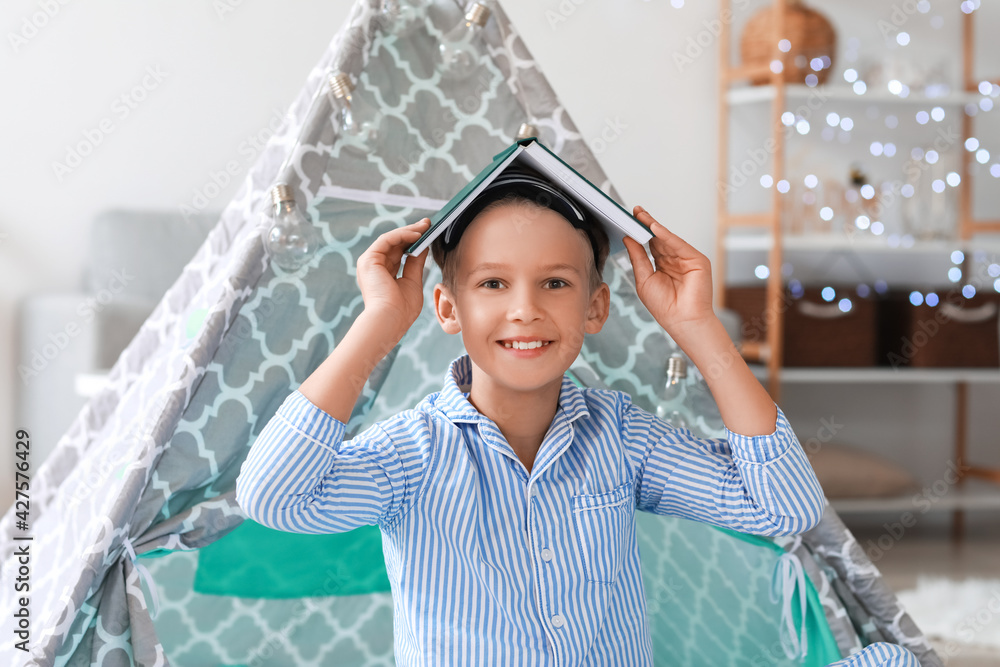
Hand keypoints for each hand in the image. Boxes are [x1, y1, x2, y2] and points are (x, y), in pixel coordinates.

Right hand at [356, 218, 430, 337]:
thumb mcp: (413, 281)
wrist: (390, 320)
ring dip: (409, 231)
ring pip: (391, 239)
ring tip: (426, 226)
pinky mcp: (368, 260)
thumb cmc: (402, 309)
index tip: (428, 233)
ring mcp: (369, 263)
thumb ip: (416, 264)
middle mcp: (375, 267)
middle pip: (395, 244)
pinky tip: (417, 234)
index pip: (399, 253)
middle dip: (412, 232)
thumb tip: (423, 247)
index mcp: (384, 275)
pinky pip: (386, 240)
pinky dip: (402, 235)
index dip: (413, 242)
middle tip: (428, 223)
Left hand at [622, 206, 714, 335]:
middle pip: (659, 238)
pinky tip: (654, 228)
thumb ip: (637, 257)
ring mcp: (686, 258)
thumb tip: (628, 238)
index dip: (641, 232)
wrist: (682, 320)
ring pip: (668, 238)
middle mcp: (675, 259)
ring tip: (640, 216)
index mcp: (662, 264)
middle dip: (646, 224)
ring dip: (654, 226)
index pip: (650, 244)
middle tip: (635, 211)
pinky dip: (667, 236)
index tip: (630, 219)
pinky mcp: (697, 260)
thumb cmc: (664, 306)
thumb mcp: (643, 279)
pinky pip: (679, 244)